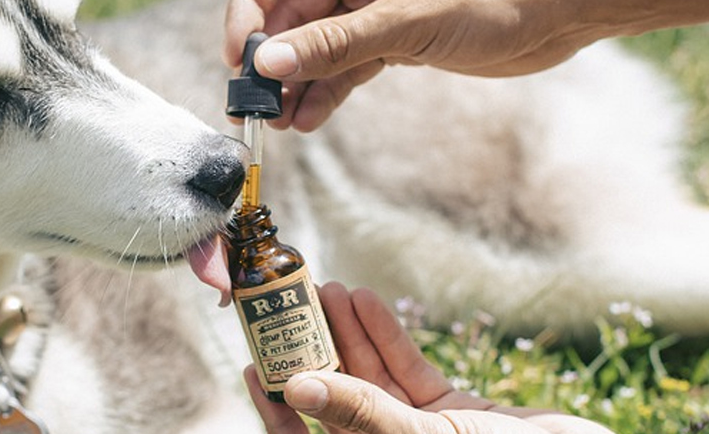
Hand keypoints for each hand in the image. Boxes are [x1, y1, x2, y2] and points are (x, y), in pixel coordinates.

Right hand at [224, 0, 587, 130]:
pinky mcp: (392, 33)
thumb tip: (267, 66)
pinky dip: (327, 89)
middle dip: (270, 57)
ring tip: (277, 123)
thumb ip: (334, 45)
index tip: (239, 58)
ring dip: (295, 81)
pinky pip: (344, 61)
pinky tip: (309, 119)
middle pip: (288, 7)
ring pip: (314, 41)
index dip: (248, 9)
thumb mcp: (408, 19)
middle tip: (251, 106)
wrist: (565, 6)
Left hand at [245, 283, 614, 433]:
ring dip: (348, 333)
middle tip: (289, 306)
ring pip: (371, 379)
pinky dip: (388, 337)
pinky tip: (366, 302)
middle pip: (337, 399)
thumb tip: (296, 387)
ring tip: (327, 288)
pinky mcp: (455, 412)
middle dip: (314, 351)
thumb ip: (362, 413)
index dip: (276, 406)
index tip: (253, 363)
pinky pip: (409, 372)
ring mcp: (423, 432)